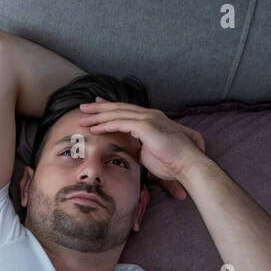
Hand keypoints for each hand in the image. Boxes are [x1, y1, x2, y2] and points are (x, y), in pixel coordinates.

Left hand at [77, 99, 206, 200]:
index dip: (110, 107)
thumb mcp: (151, 152)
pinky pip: (121, 123)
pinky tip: (94, 128)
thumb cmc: (172, 162)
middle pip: (119, 108)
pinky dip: (106, 125)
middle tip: (83, 107)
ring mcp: (149, 118)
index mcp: (152, 119)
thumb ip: (140, 147)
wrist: (188, 165)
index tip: (97, 106)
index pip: (126, 110)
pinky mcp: (146, 126)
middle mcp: (150, 115)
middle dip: (99, 107)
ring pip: (117, 114)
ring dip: (98, 116)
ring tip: (82, 118)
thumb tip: (134, 150)